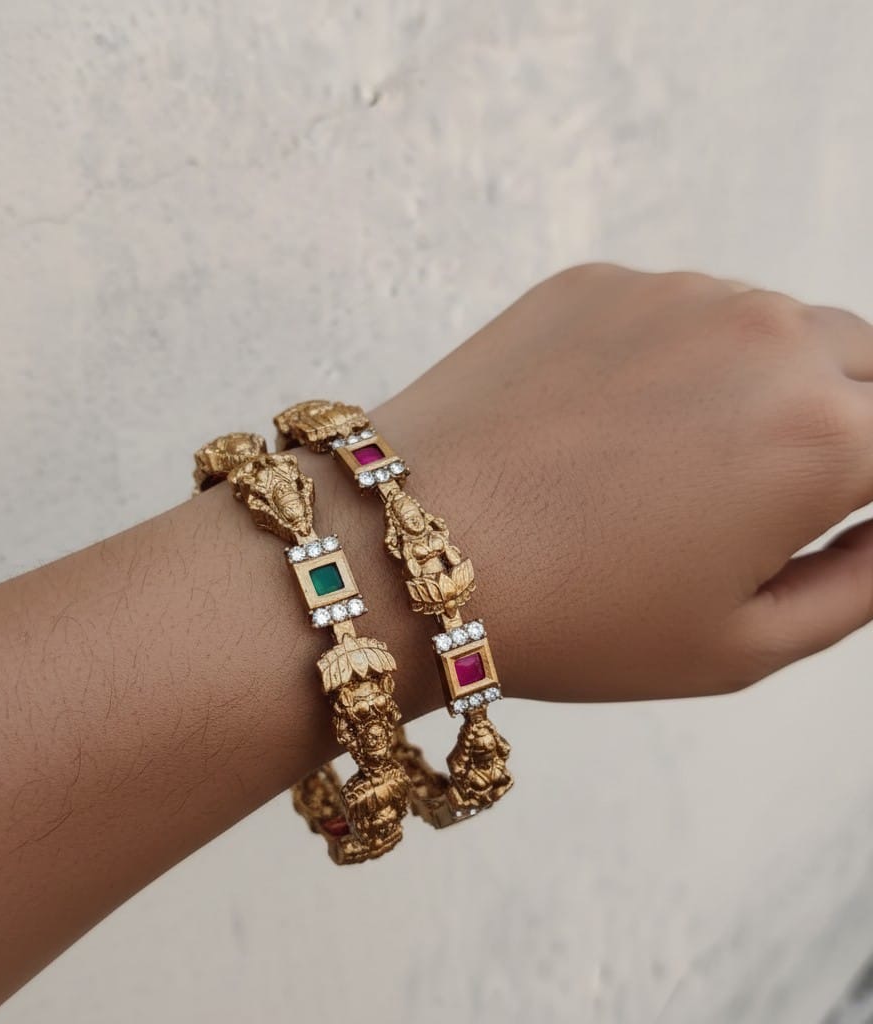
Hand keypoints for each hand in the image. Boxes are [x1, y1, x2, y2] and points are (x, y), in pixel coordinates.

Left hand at [371, 264, 872, 700]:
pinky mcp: (598, 280)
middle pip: (864, 367)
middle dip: (850, 422)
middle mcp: (767, 340)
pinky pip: (679, 309)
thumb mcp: (742, 645)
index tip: (835, 508)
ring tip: (678, 462)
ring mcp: (677, 295)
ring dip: (763, 381)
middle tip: (775, 487)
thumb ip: (863, 583)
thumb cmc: (572, 619)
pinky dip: (677, 355)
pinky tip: (609, 421)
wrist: (406, 552)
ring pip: (773, 326)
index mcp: (825, 440)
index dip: (872, 488)